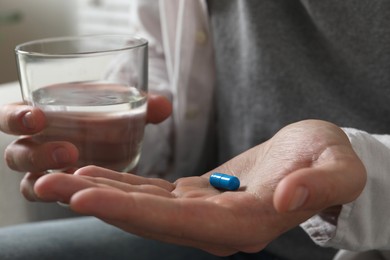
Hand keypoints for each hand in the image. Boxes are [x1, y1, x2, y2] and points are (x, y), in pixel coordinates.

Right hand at [0, 94, 171, 198]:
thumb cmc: (106, 116)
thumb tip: (164, 106)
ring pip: (30, 181)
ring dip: (50, 179)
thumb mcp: (122, 106)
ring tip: (78, 172)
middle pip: (17, 155)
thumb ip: (141, 106)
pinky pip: (52, 197)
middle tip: (68, 152)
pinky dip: (63, 196)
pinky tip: (83, 194)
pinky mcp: (61, 189)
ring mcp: (46, 172)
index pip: (12, 117)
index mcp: (40, 117)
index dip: (16, 118)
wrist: (112, 138)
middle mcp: (36, 145)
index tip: (37, 117)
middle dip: (36, 155)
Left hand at [33, 120, 364, 255]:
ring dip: (102, 195)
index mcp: (249, 223)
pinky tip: (95, 176)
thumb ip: (319, 186)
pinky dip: (124, 187)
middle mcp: (221, 227)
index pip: (182, 223)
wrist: (315, 155)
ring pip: (146, 208)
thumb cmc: (329, 158)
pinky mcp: (201, 197)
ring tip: (56, 180)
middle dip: (99, 205)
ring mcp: (207, 214)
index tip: (85, 197)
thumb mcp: (337, 167)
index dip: (133, 212)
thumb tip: (286, 198)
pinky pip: (156, 195)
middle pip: (151, 220)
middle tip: (46, 186)